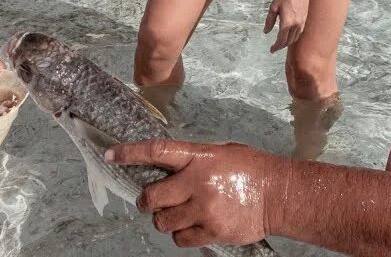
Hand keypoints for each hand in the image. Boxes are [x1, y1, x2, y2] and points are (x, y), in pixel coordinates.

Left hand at [106, 140, 280, 247]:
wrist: (279, 194)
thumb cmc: (250, 169)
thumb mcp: (220, 152)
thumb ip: (192, 159)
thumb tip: (163, 169)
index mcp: (199, 157)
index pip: (156, 152)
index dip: (130, 153)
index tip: (111, 154)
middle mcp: (198, 183)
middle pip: (152, 196)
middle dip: (147, 201)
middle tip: (151, 201)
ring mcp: (205, 209)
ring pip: (163, 221)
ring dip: (164, 219)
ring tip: (178, 214)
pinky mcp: (212, 231)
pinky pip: (180, 239)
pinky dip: (181, 235)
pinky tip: (192, 226)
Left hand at [265, 0, 310, 52]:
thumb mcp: (273, 7)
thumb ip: (269, 21)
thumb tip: (266, 31)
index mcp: (287, 23)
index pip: (281, 40)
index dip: (276, 47)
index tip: (271, 50)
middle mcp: (296, 25)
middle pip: (288, 41)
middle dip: (281, 46)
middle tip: (274, 48)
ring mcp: (302, 22)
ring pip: (294, 38)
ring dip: (287, 42)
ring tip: (281, 42)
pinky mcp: (305, 19)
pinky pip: (299, 33)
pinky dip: (293, 37)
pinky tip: (289, 35)